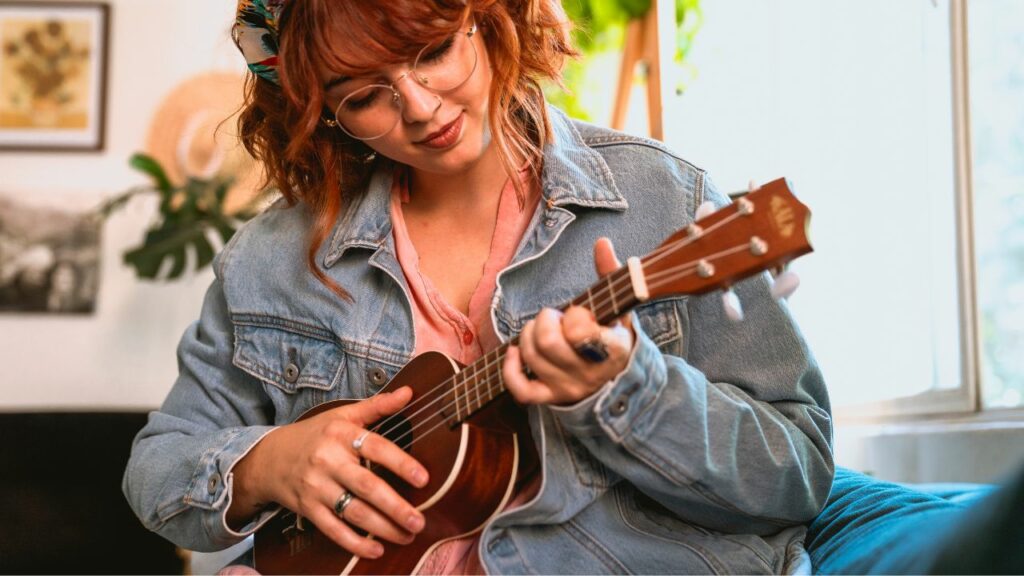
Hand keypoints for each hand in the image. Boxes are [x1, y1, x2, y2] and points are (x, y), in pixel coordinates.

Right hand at [228, 387, 428, 558]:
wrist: (269, 458)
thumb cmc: (315, 435)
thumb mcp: (343, 415)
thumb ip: (377, 406)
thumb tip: (408, 392)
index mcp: (341, 434)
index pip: (375, 447)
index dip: (401, 463)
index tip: (424, 478)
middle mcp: (328, 461)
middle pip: (366, 486)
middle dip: (395, 507)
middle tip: (420, 520)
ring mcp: (316, 487)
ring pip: (353, 512)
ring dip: (383, 528)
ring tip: (408, 535)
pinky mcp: (308, 509)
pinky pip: (333, 530)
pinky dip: (355, 543)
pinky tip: (377, 550)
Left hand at [503, 238, 634, 404]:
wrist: (616, 378)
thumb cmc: (612, 335)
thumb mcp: (619, 308)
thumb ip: (610, 274)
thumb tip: (601, 243)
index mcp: (611, 349)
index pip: (580, 331)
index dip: (573, 316)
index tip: (579, 312)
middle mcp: (590, 374)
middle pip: (547, 342)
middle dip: (543, 320)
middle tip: (553, 317)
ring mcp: (569, 388)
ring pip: (532, 358)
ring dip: (528, 336)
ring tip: (541, 330)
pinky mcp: (551, 398)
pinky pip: (521, 390)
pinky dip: (510, 369)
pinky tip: (515, 352)